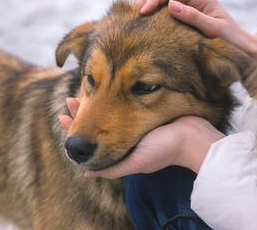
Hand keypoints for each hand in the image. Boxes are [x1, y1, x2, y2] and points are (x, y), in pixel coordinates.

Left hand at [58, 98, 224, 178]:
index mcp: (122, 146)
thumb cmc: (164, 150)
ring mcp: (136, 119)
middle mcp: (127, 132)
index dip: (77, 129)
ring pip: (110, 107)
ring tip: (82, 90)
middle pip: (101, 122)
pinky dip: (113, 92)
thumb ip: (113, 168)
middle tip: (70, 100)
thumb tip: (85, 172)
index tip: (63, 117)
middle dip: (84, 111)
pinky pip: (125, 99)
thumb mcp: (135, 163)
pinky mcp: (145, 108)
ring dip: (96, 99)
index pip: (93, 138)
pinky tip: (107, 84)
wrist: (193, 136)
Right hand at [136, 0, 256, 55]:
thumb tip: (170, 6)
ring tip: (136, 18)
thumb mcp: (214, 30)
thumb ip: (193, 17)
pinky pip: (168, 14)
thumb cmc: (232, 42)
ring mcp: (191, 9)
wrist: (244, 53)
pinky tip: (147, 25)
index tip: (142, 11)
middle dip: (148, 0)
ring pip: (165, 2)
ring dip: (150, 7)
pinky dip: (156, 16)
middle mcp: (195, 0)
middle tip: (133, 14)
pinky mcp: (188, 20)